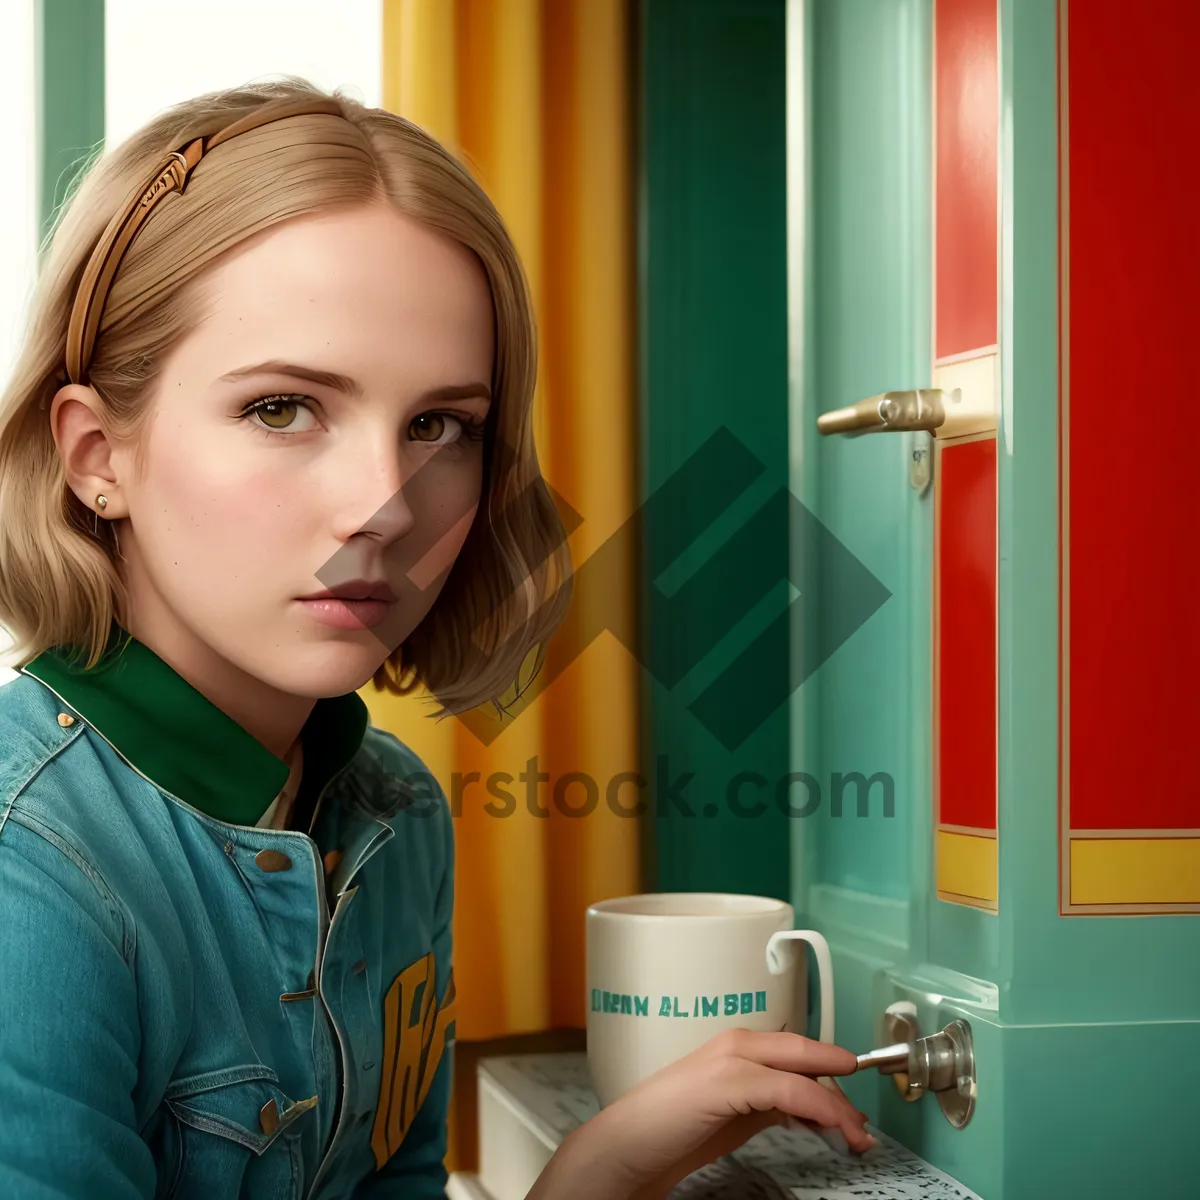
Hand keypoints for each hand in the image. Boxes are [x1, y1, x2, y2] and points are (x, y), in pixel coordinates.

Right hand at [527, 1029, 874, 1199]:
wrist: (630, 1143)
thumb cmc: (674, 1130)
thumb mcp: (736, 1113)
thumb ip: (769, 1102)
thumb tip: (808, 1108)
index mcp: (737, 1045)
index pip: (798, 1052)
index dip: (831, 1074)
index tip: (854, 1106)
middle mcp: (738, 1042)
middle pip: (806, 1055)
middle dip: (841, 1090)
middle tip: (863, 1126)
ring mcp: (733, 1058)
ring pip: (802, 1072)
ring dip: (836, 1106)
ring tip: (856, 1137)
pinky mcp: (729, 1081)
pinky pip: (788, 1090)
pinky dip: (817, 1107)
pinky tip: (831, 1127)